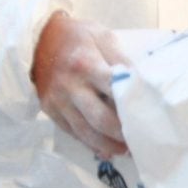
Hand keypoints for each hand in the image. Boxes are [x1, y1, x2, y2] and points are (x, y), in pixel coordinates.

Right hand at [30, 10, 127, 157]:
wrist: (38, 38)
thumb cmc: (77, 37)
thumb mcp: (102, 36)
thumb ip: (121, 60)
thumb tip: (141, 84)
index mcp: (85, 64)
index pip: (114, 90)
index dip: (132, 105)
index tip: (150, 116)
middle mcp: (70, 86)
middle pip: (100, 119)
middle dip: (122, 134)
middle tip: (140, 140)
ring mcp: (57, 101)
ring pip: (85, 132)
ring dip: (108, 146)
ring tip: (126, 150)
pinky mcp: (50, 110)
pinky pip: (72, 133)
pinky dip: (91, 144)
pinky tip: (106, 150)